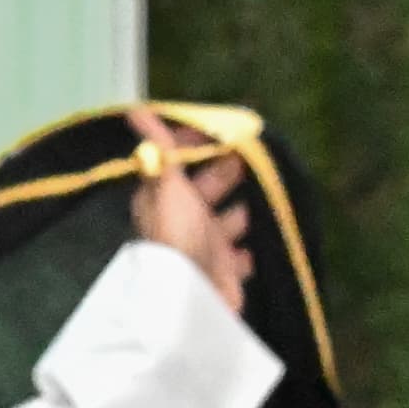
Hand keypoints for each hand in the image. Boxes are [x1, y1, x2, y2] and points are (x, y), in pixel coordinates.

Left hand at [128, 108, 253, 318]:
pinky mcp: (225, 272)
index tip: (224, 129)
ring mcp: (206, 247)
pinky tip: (272, 233)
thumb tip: (136, 110)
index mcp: (166, 201)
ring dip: (248, 208)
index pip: (180, 165)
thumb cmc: (177, 237)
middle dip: (229, 171)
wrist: (190, 297)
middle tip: (256, 152)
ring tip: (272, 188)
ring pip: (231, 220)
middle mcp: (184, 222)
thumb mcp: (166, 187)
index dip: (198, 146)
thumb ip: (160, 151)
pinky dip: (256, 246)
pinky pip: (245, 255)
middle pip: (209, 189)